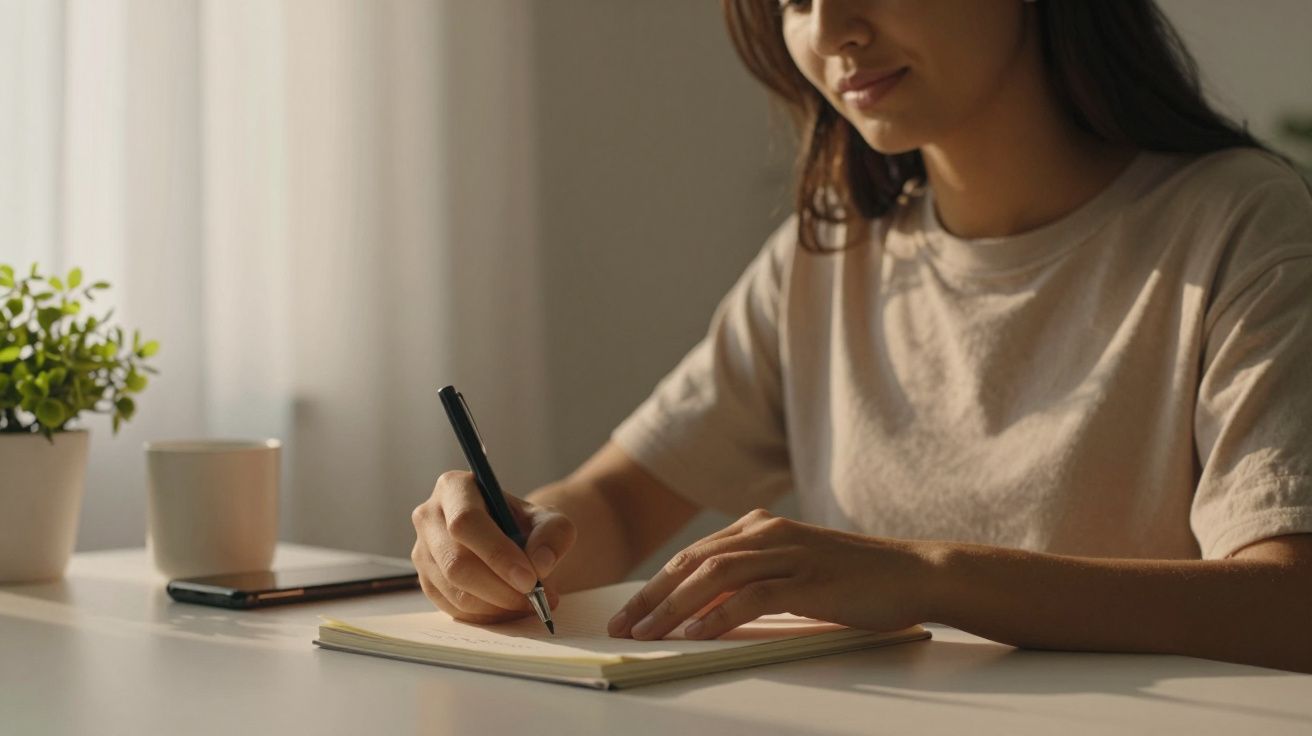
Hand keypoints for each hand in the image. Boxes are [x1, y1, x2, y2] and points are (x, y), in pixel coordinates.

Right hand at [411, 470, 576, 623]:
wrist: (511, 540)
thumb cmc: (526, 525)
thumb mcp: (549, 520)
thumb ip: (553, 534)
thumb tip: (540, 563)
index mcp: (454, 488)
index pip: (466, 522)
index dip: (497, 554)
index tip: (530, 579)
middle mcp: (429, 517)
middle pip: (456, 562)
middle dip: (500, 588)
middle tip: (535, 598)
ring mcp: (422, 551)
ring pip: (454, 590)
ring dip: (497, 605)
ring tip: (530, 603)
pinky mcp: (426, 581)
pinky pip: (453, 609)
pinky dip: (487, 615)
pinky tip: (510, 608)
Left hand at [607, 509, 935, 639]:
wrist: (914, 572)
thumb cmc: (855, 579)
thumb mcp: (795, 574)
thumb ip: (754, 582)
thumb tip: (707, 610)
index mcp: (760, 529)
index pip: (694, 557)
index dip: (656, 585)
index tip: (629, 612)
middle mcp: (768, 534)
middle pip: (693, 563)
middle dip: (652, 596)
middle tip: (623, 626)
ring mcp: (788, 553)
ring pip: (714, 576)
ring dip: (675, 605)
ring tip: (649, 632)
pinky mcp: (808, 578)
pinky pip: (753, 595)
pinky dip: (720, 614)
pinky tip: (697, 633)